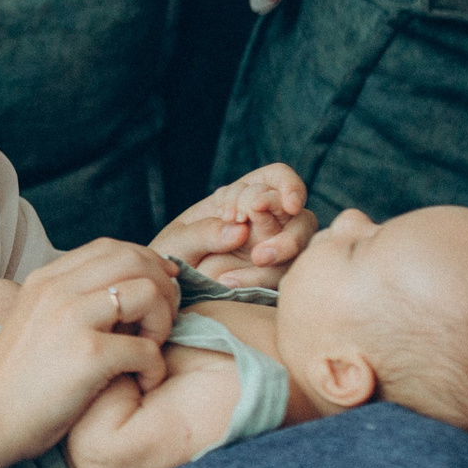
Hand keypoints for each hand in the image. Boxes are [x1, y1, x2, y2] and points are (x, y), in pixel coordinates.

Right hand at [0, 240, 176, 463]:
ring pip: (149, 294)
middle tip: (161, 322)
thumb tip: (121, 293)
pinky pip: (148, 348)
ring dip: (163, 323)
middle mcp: (58, 290)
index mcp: (45, 280)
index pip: (111, 247)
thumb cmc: (16, 382)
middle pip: (136, 261)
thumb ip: (69, 301)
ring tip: (149, 350)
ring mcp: (72, 319)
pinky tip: (142, 382)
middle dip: (163, 289)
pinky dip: (155, 368)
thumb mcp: (35, 322)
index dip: (146, 263)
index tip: (159, 289)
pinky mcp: (89, 354)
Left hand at [152, 164, 318, 287]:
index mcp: (243, 196)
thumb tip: (239, 231)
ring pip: (298, 250)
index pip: (278, 178)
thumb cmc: (172, 255)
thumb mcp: (179, 240)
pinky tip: (227, 283)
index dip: (287, 186)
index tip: (275, 205)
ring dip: (277, 263)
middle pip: (301, 218)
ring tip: (232, 276)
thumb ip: (204, 232)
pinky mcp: (269, 276)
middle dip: (288, 236)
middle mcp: (264, 220)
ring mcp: (271, 248)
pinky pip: (280, 277)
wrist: (167, 289)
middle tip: (259, 256)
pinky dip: (258, 281)